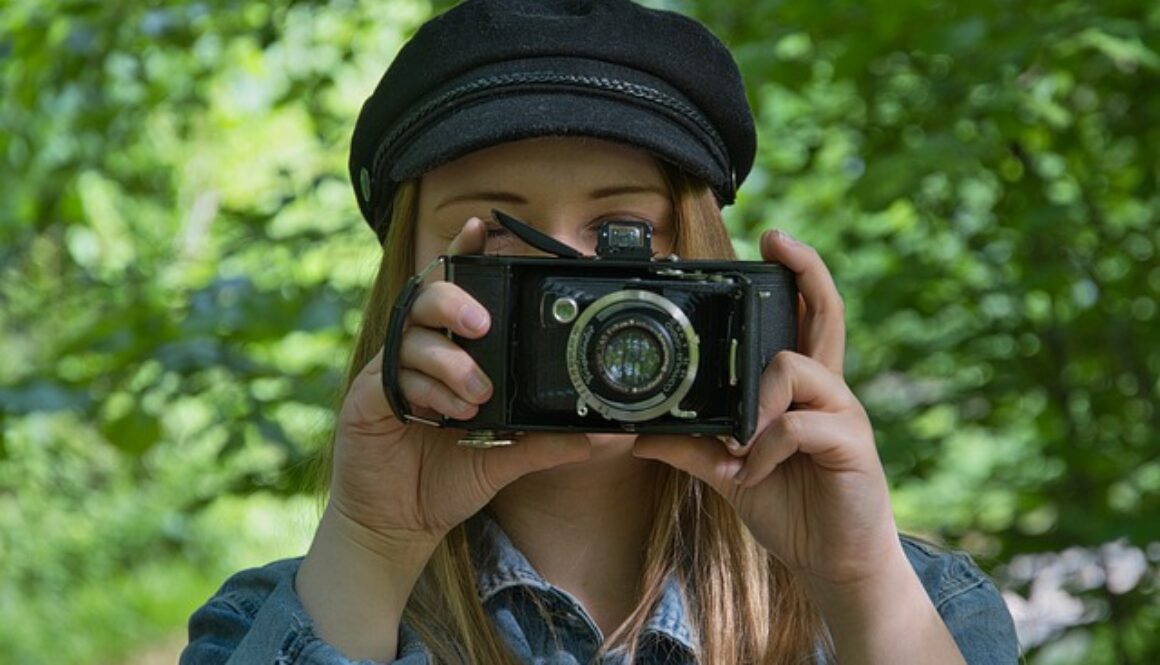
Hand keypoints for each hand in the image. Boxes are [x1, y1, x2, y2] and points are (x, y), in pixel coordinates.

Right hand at [328, 217, 590, 554]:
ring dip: (449, 360)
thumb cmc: (445, 477)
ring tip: (477, 395)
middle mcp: (416, 354)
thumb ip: (548, 441)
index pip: (453, 293)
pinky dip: (424, 388)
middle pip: (426, 297)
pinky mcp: (367, 401)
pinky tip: (446, 413)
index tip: (483, 228)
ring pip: (411, 336)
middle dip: (456, 301)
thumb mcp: (506, 458)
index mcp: (447, 354)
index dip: (464, 256)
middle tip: (483, 326)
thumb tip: (605, 436)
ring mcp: (387, 375)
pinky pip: (391, 376)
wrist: (398, 523)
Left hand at [633, 230, 898, 586]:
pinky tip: (753, 472)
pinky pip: (797, 426)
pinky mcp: (851, 445)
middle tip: (777, 238)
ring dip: (757, 403)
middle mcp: (827, 392)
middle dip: (806, 269)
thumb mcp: (730, 472)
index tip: (771, 239)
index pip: (804, 318)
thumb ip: (694, 446)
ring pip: (796, 367)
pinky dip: (764, 449)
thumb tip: (641, 432)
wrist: (833, 563)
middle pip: (827, 313)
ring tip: (741, 443)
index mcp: (802, 391)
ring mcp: (843, 415)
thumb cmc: (790, 507)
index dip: (796, 276)